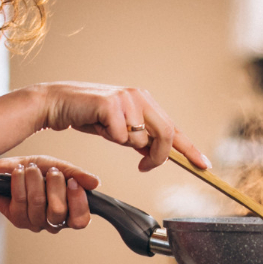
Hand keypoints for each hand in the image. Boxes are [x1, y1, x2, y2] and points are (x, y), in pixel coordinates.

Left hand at [0, 155, 95, 233]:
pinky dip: (19, 181)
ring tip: (32, 168)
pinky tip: (19, 172)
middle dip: (55, 184)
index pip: (80, 220)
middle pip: (58, 211)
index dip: (78, 202)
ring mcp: (35, 223)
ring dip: (34, 179)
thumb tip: (95, 183)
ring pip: (37, 203)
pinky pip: (20, 200)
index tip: (72, 182)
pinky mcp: (17, 219)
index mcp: (69, 213)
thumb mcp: (61, 167)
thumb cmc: (40, 171)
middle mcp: (53, 222)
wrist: (14, 168)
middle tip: (51, 171)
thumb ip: (78, 175)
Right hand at [29, 83, 210, 171]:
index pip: (173, 128)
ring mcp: (127, 98)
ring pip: (140, 139)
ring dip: (123, 143)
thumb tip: (155, 155)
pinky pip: (121, 136)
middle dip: (158, 156)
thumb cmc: (88, 115)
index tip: (204, 165)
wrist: (58, 103)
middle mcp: (140, 96)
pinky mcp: (112, 103)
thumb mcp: (118, 131)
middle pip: (166, 134)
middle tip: (144, 167)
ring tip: (105, 129)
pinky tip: (96, 124)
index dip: (190, 148)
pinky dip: (109, 137)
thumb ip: (139, 140)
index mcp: (145, 101)